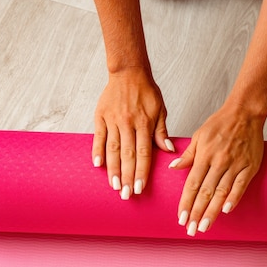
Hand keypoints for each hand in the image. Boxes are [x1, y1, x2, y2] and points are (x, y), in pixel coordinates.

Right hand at [92, 68, 173, 198]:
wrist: (128, 71)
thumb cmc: (146, 91)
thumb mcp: (160, 109)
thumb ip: (162, 131)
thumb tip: (169, 150)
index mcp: (144, 123)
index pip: (143, 153)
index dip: (141, 172)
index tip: (139, 188)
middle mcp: (128, 123)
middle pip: (127, 155)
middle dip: (126, 177)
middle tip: (125, 195)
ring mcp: (113, 120)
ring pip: (112, 149)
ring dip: (113, 169)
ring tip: (113, 186)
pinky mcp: (101, 116)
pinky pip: (99, 136)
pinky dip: (97, 150)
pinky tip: (97, 165)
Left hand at [169, 103, 264, 235]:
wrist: (244, 113)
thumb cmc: (220, 123)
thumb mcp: (198, 135)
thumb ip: (187, 154)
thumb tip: (173, 167)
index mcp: (204, 155)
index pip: (192, 184)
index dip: (186, 202)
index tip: (180, 217)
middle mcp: (219, 161)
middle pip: (206, 192)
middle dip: (196, 212)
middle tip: (190, 229)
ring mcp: (235, 164)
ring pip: (221, 192)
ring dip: (212, 211)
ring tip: (204, 226)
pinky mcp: (250, 166)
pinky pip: (241, 185)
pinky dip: (234, 198)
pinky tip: (226, 211)